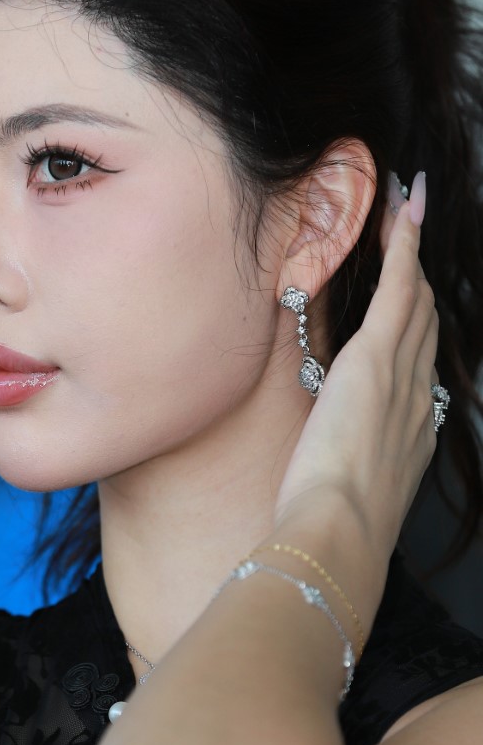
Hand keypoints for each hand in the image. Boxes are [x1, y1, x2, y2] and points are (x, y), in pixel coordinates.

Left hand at [272, 173, 440, 555]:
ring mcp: (399, 374)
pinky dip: (403, 247)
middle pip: (423, 325)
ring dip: (412, 252)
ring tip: (408, 210)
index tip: (410, 301)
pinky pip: (397, 290)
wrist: (338, 534)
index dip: (414, 327)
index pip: (416, 366)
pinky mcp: (374, 361)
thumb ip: (339, 467)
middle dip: (418, 279)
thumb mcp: (342, 494)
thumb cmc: (331, 528)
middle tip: (410, 232)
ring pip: (415, 300)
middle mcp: (416, 397)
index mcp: (409, 432)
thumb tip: (321, 460)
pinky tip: (405, 211)